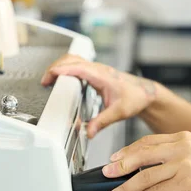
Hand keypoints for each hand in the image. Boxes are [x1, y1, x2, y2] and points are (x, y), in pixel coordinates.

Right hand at [41, 55, 158, 137]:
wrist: (145, 93)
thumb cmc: (135, 98)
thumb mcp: (119, 112)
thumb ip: (102, 122)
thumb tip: (89, 131)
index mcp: (102, 76)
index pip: (78, 68)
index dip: (63, 70)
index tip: (50, 76)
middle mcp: (98, 69)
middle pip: (72, 59)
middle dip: (56, 67)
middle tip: (45, 80)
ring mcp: (96, 69)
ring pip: (74, 59)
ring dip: (60, 65)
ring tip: (49, 79)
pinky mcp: (95, 72)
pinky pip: (77, 64)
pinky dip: (66, 67)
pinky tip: (61, 78)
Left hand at [102, 131, 190, 190]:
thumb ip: (171, 157)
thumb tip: (141, 167)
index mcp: (184, 137)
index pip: (148, 141)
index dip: (128, 151)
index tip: (115, 158)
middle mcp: (183, 147)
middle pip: (142, 154)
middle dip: (121, 165)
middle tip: (107, 173)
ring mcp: (184, 164)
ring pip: (145, 174)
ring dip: (126, 186)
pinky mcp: (185, 182)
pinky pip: (155, 190)